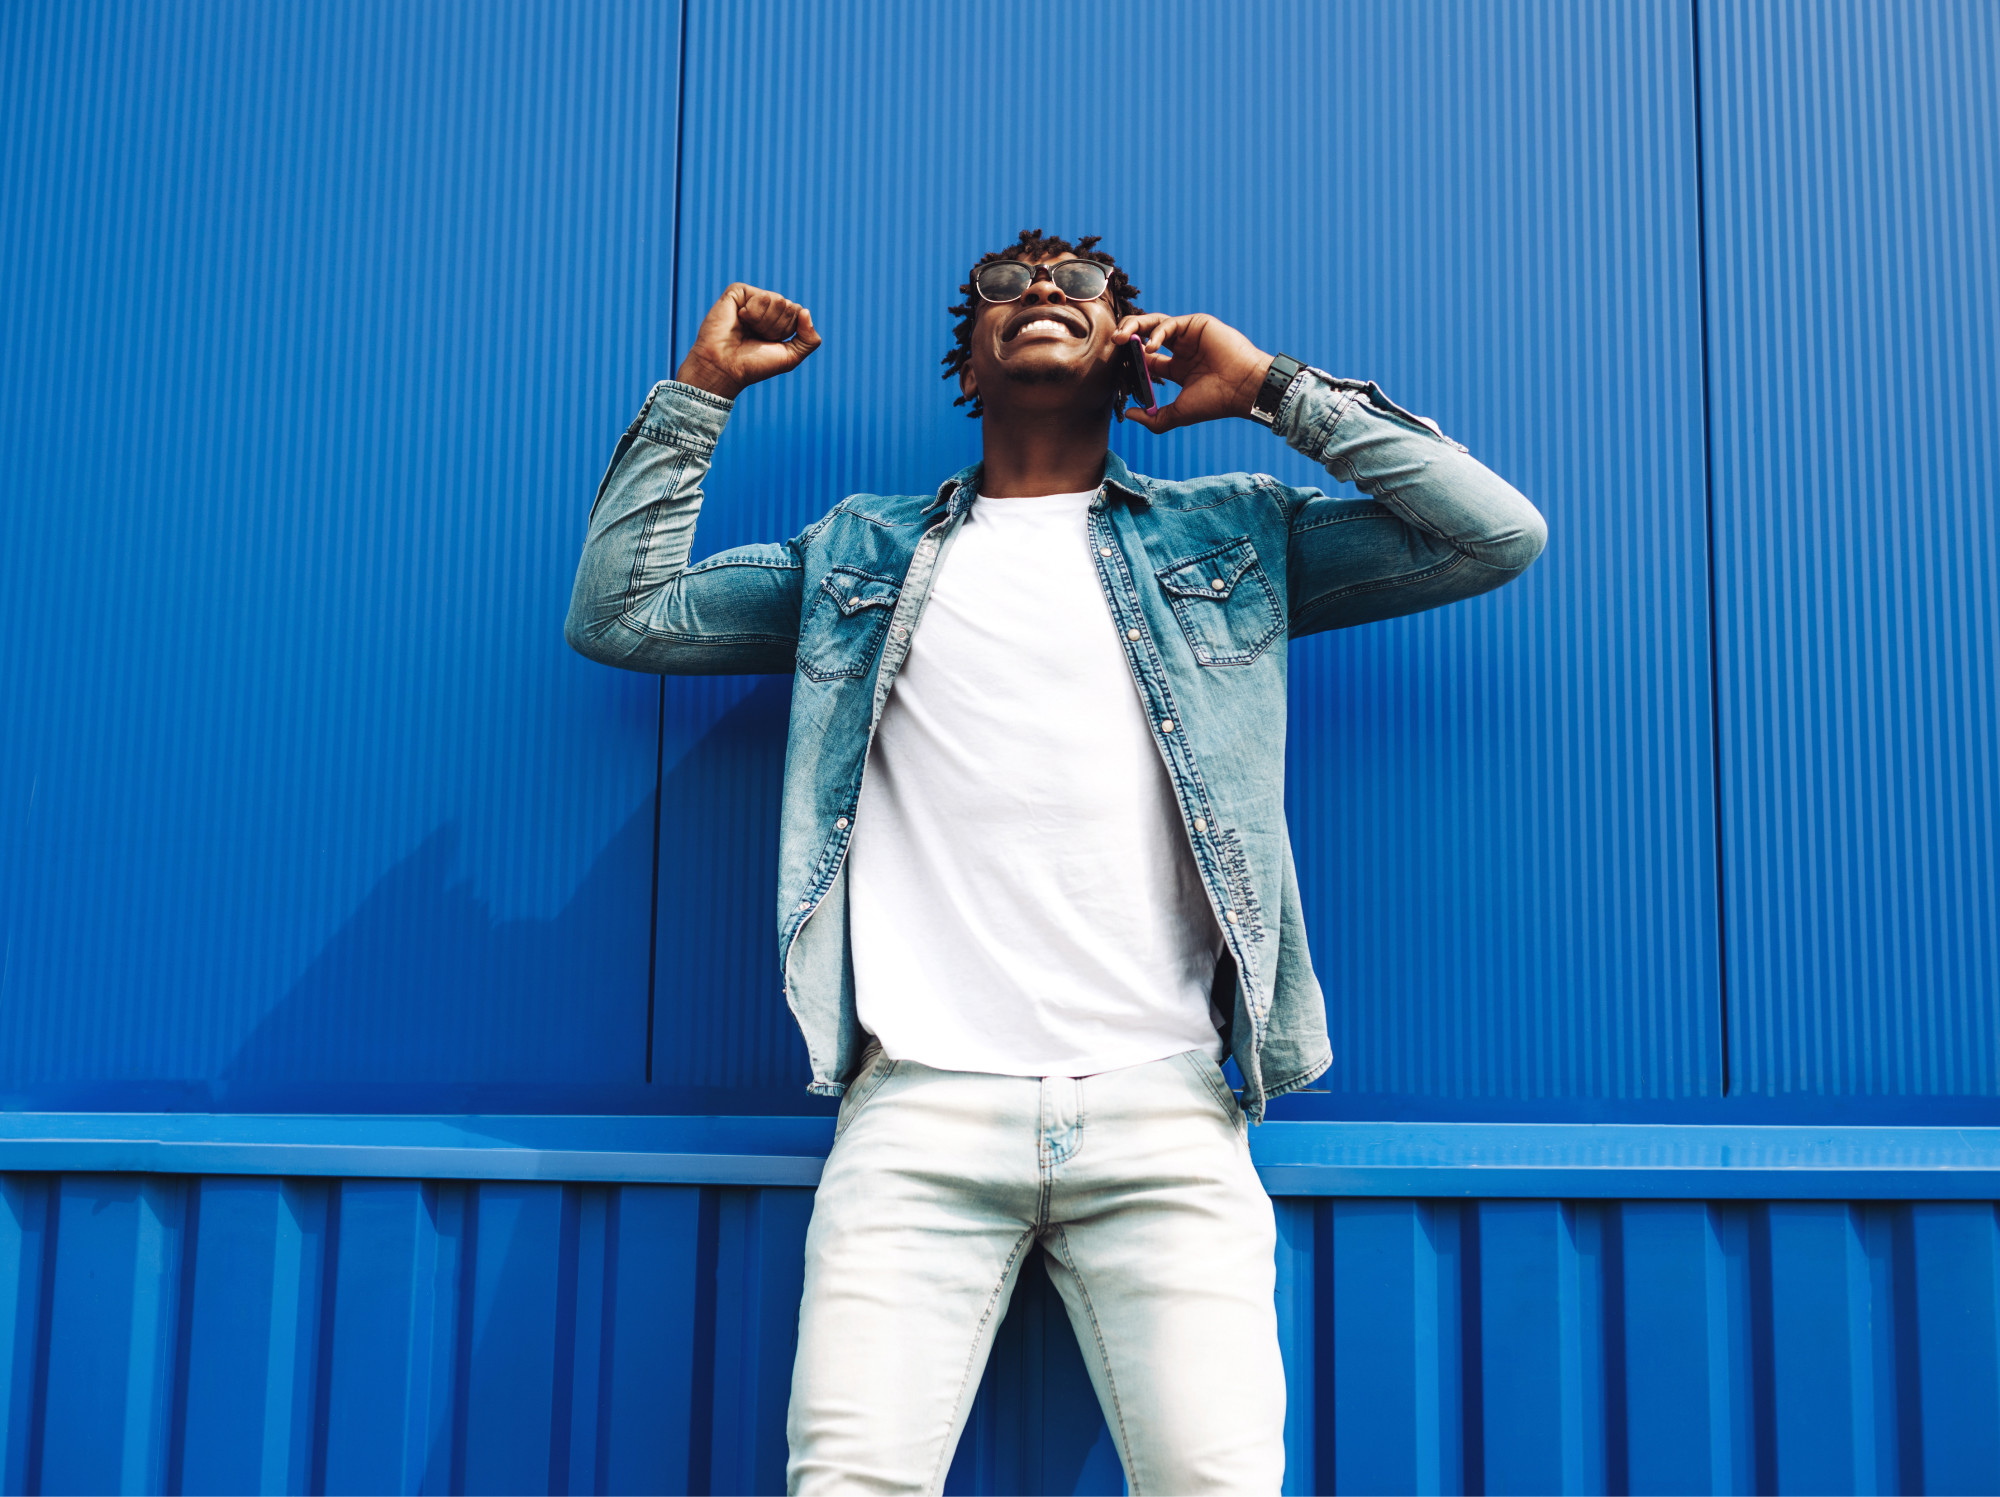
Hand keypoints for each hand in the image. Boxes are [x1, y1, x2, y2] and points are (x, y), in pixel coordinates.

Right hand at [676, 284, 821, 399]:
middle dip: (776, 327)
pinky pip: (761, 296)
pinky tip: (740, 319)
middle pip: (789, 306)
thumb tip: (806, 311)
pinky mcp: (737, 292)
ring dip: (764, 322)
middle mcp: (766, 307)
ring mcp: (752, 298)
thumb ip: (810, 339)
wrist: (725, 367)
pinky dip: (754, 313)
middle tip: (756, 337)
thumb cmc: (754, 364)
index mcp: (778, 319)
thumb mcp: (791, 357)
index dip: (787, 331)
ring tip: (747, 330)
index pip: (799, 313)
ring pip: (778, 300)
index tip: (769, 343)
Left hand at [1112, 312, 1272, 432]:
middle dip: (1127, 336)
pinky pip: (1170, 322)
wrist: (1242, 389)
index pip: (1146, 360)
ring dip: (1135, 326)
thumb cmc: (1215, 402)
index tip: (1118, 367)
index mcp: (1178, 369)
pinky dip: (1157, 333)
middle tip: (1113, 342)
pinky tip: (1151, 348)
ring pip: (1155, 323)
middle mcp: (1182, 350)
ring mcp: (1190, 335)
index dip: (1130, 361)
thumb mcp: (1178, 413)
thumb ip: (1154, 417)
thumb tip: (1129, 414)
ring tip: (1122, 337)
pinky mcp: (1197, 324)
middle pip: (1147, 336)